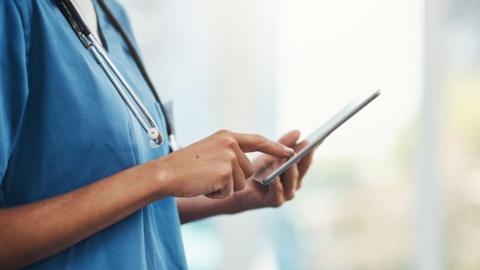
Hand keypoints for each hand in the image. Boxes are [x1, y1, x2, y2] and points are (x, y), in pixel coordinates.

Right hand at [153, 130, 294, 198]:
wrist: (164, 173)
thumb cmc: (184, 166)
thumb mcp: (210, 150)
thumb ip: (229, 153)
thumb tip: (247, 168)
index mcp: (227, 136)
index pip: (257, 140)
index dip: (274, 147)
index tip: (290, 151)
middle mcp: (230, 144)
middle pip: (248, 171)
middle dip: (231, 179)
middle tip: (209, 175)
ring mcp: (229, 158)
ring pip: (241, 183)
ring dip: (224, 187)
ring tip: (205, 179)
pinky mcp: (225, 173)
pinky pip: (230, 192)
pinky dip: (216, 194)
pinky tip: (203, 185)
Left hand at [232, 130, 314, 209]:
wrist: (241, 189)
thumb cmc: (257, 171)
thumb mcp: (271, 154)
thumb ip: (284, 144)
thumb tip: (298, 132)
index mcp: (296, 173)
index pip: (306, 159)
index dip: (311, 149)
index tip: (318, 137)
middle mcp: (294, 184)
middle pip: (302, 169)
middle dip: (304, 156)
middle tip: (306, 143)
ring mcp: (285, 194)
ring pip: (292, 181)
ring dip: (291, 168)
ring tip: (289, 156)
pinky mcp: (274, 202)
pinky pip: (277, 193)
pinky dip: (277, 184)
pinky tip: (274, 176)